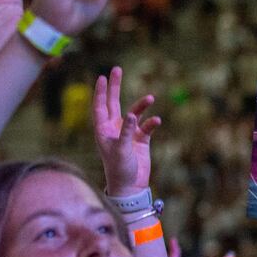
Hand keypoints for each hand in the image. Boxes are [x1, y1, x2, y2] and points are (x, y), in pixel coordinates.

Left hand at [92, 66, 160, 195]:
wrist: (131, 187)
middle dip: (115, 87)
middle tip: (117, 69)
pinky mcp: (141, 140)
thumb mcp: (121, 150)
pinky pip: (147, 126)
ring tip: (150, 98)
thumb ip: (126, 131)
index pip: (99, 106)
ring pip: (134, 112)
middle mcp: (114, 128)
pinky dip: (151, 123)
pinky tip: (156, 121)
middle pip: (114, 102)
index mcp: (103, 130)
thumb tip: (133, 114)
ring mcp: (128, 133)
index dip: (100, 92)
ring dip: (141, 105)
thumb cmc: (119, 169)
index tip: (102, 77)